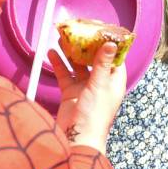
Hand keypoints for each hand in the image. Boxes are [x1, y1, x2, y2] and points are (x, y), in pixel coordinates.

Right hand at [50, 38, 126, 153]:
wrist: (78, 138)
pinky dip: (59, 64)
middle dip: (86, 46)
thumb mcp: (100, 85)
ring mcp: (85, 88)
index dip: (109, 44)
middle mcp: (100, 83)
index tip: (102, 30)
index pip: (115, 58)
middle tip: (79, 30)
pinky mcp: (71, 93)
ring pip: (78, 66)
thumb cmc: (95, 115)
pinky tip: (52, 53)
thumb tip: (110, 44)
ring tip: (63, 38)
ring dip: (71, 53)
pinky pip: (65, 75)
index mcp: (114, 81)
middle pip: (94, 60)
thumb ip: (102, 64)